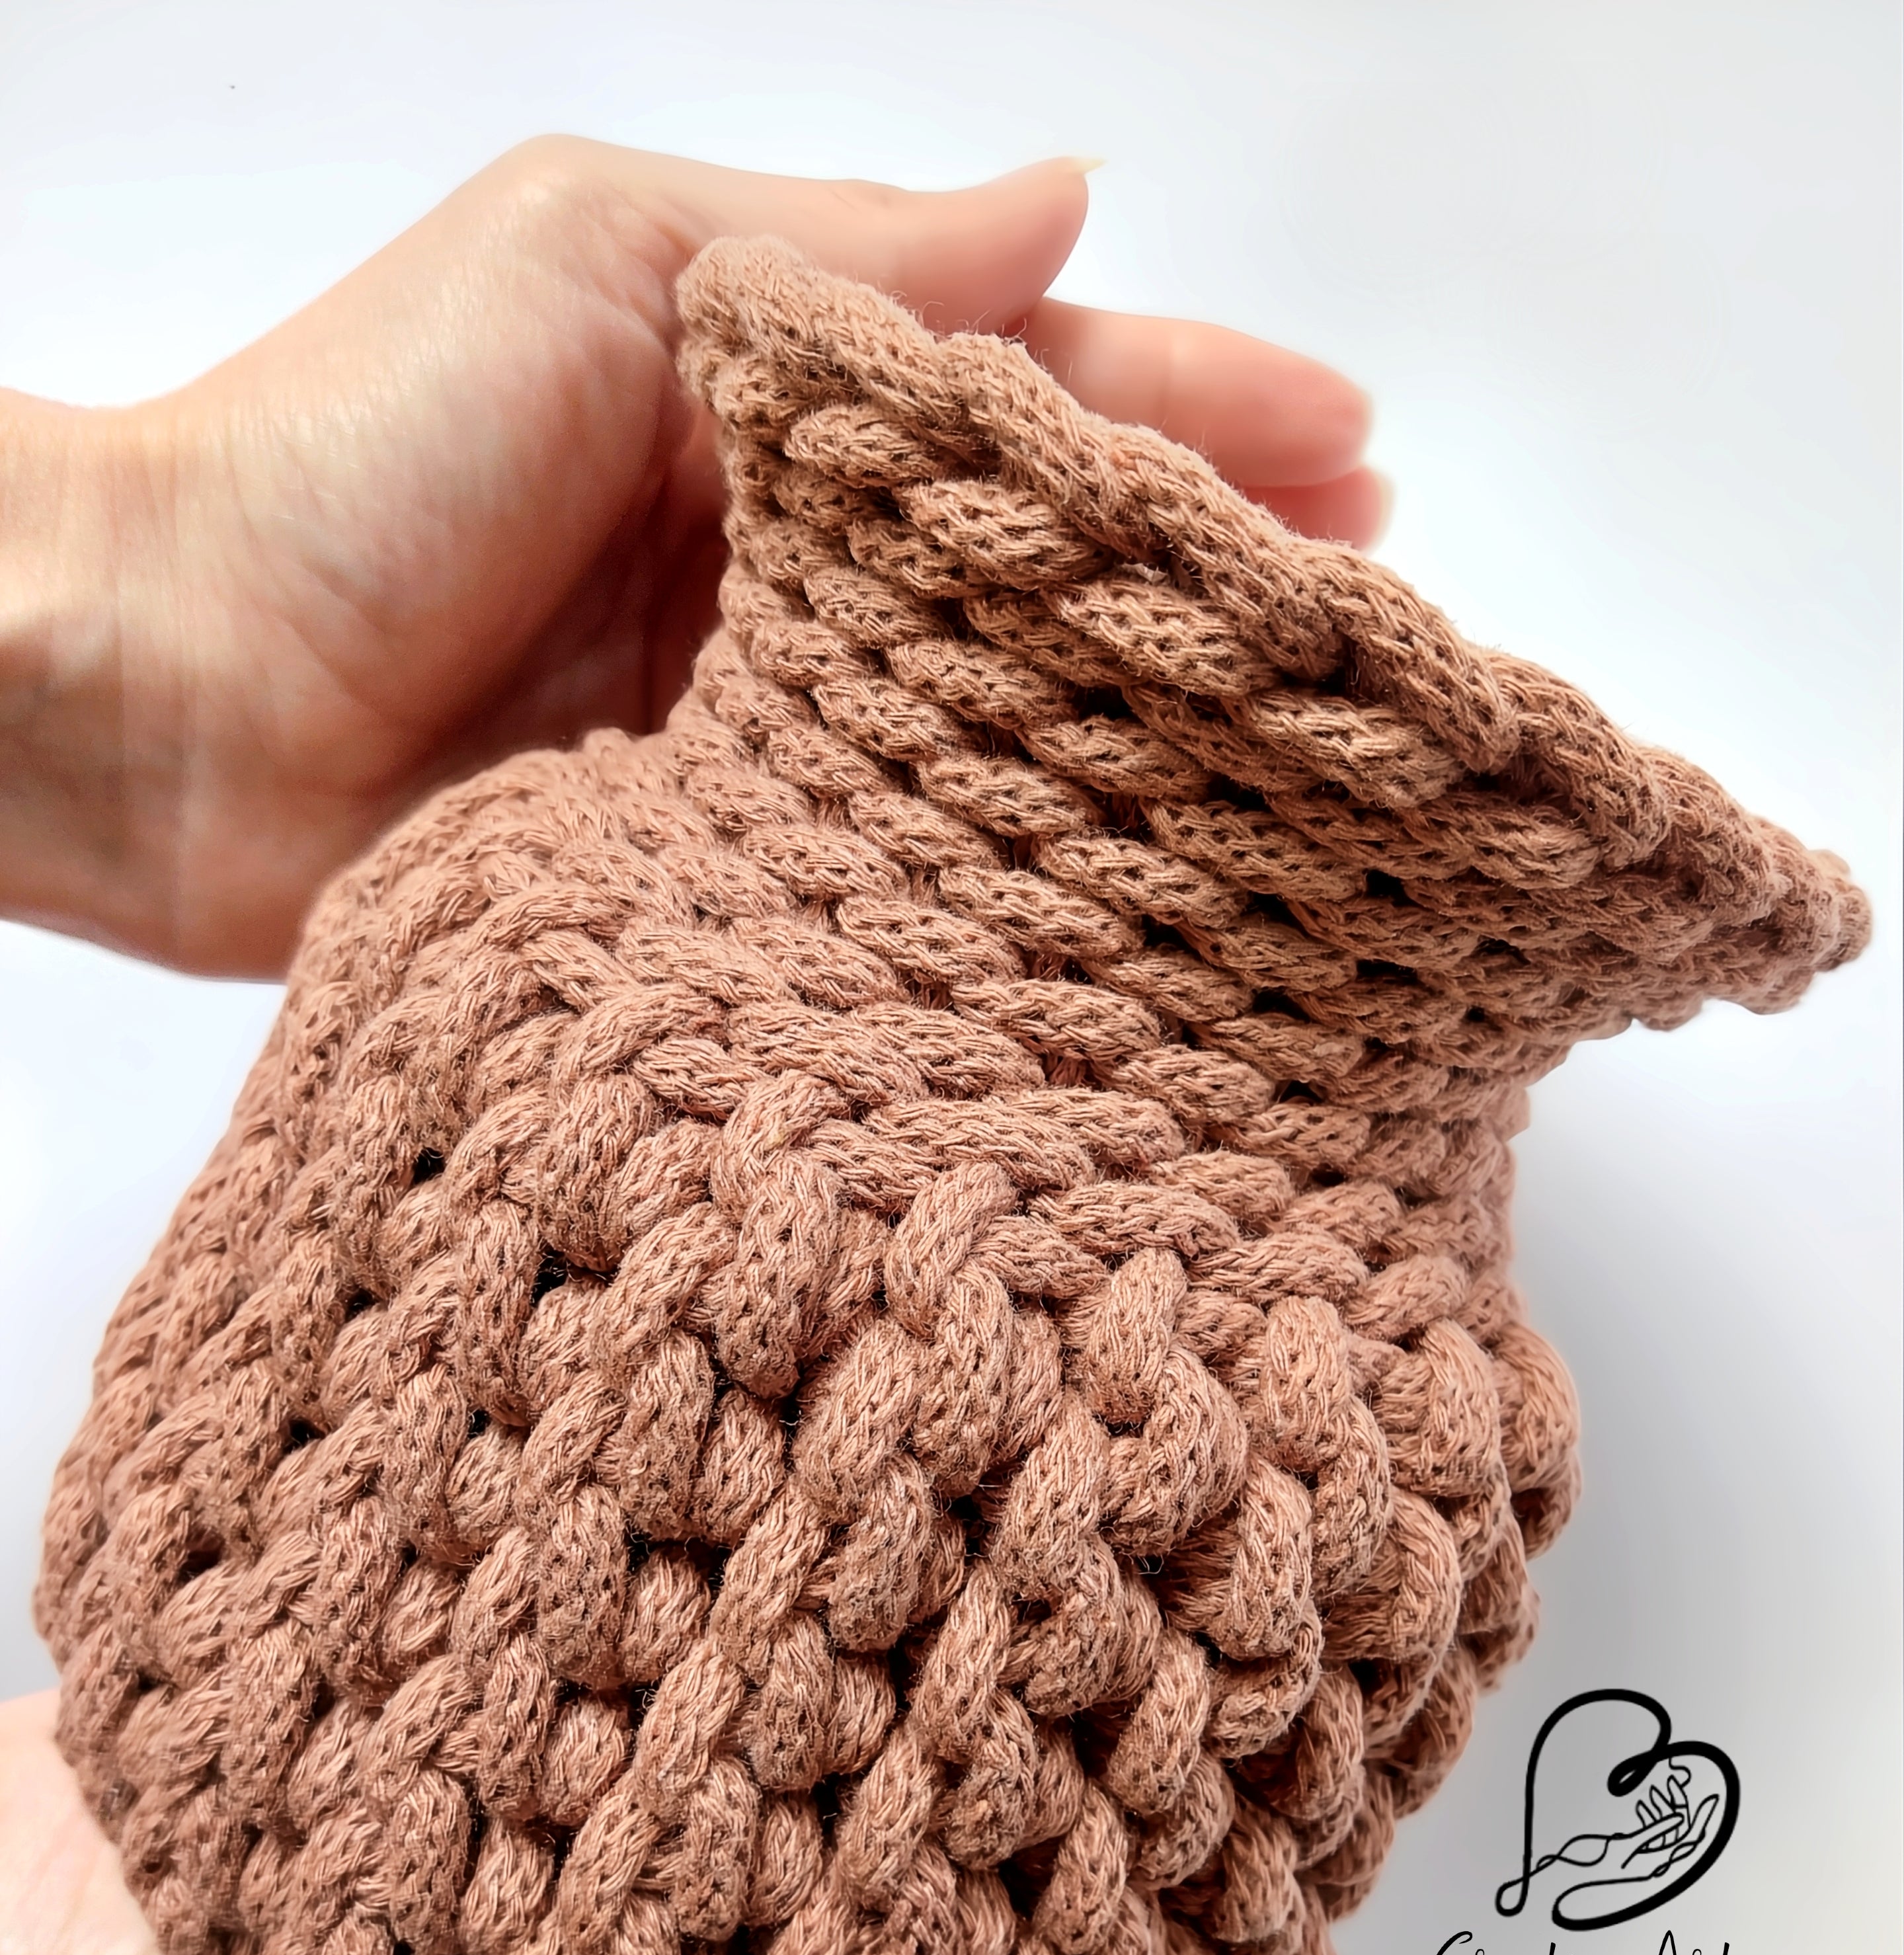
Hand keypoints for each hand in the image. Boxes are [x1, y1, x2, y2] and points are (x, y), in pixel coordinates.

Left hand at [0, 141, 1376, 977]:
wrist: (163, 694)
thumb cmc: (366, 443)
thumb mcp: (614, 264)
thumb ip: (851, 260)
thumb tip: (1075, 197)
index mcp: (767, 413)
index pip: (1026, 406)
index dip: (1198, 418)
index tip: (1361, 453)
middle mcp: (785, 578)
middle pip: (1040, 578)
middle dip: (1214, 582)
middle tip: (1386, 615)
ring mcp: (761, 738)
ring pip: (992, 729)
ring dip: (1146, 738)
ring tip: (1317, 757)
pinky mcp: (722, 881)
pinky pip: (893, 870)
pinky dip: (1008, 876)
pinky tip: (1140, 891)